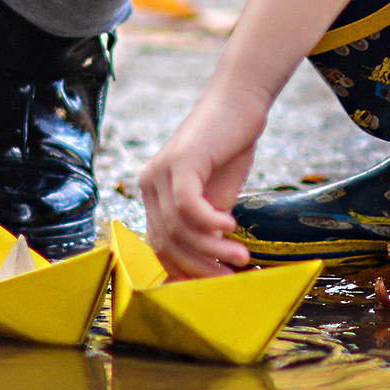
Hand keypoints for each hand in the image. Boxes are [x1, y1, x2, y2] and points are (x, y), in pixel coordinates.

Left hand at [137, 0, 362, 277]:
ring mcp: (161, 172)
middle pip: (167, 243)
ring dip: (211, 250)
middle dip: (199, 268)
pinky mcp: (180, 161)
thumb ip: (205, 227)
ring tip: (240, 257)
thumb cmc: (229, 147)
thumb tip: (208, 269)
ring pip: (179, 229)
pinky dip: (209, 223)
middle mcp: (149, 184)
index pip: (161, 247)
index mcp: (153, 195)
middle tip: (231, 278)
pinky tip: (231, 226)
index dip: (184, 272)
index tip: (213, 288)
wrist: (240, 101)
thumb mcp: (216, 195)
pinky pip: (189, 206)